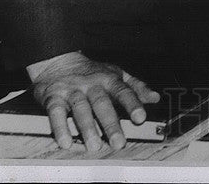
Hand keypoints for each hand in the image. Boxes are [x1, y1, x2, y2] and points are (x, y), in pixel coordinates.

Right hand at [29, 51, 159, 150]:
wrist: (58, 62)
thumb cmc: (92, 72)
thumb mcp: (116, 74)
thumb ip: (136, 87)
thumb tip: (154, 98)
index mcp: (109, 79)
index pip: (123, 91)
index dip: (133, 104)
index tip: (140, 118)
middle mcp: (91, 85)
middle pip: (102, 103)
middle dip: (110, 124)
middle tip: (118, 142)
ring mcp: (72, 91)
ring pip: (80, 109)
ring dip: (87, 129)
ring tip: (94, 146)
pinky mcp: (53, 98)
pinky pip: (56, 113)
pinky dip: (60, 128)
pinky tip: (66, 142)